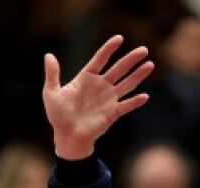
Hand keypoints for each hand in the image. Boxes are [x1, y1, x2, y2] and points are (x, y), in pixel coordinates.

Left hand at [42, 35, 152, 159]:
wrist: (66, 136)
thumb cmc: (58, 115)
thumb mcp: (51, 93)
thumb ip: (52, 74)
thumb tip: (48, 55)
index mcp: (87, 78)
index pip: (100, 59)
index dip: (109, 49)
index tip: (119, 38)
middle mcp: (100, 86)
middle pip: (118, 69)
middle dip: (131, 59)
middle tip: (143, 49)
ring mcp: (108, 99)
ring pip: (126, 84)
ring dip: (138, 75)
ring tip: (150, 64)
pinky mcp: (112, 113)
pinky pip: (126, 106)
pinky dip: (135, 102)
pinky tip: (145, 96)